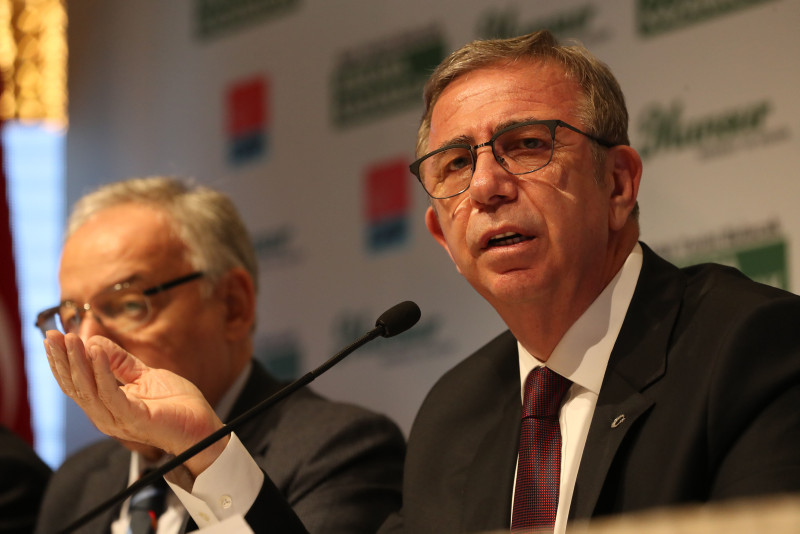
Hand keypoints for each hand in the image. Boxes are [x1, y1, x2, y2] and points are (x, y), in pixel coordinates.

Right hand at [44, 331, 228, 476]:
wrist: (202, 425)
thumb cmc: (177, 404)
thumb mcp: (145, 375)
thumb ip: (121, 362)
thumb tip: (94, 342)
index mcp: (106, 405)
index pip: (75, 383)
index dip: (62, 360)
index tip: (53, 336)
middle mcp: (106, 415)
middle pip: (75, 387)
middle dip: (62, 359)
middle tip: (52, 335)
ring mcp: (118, 419)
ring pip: (88, 390)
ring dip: (78, 362)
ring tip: (72, 339)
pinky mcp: (134, 419)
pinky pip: (111, 395)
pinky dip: (102, 372)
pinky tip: (97, 353)